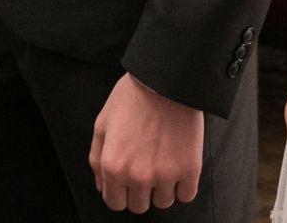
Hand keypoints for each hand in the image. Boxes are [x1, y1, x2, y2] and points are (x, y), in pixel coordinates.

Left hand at [87, 74, 202, 213]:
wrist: (166, 81)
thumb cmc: (132, 99)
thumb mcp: (102, 124)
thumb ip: (97, 159)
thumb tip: (102, 186)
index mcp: (113, 166)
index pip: (115, 203)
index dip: (120, 191)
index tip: (127, 180)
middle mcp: (137, 176)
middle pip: (139, 206)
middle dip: (140, 191)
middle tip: (146, 167)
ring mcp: (164, 175)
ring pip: (163, 202)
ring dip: (162, 188)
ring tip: (162, 161)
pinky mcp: (189, 169)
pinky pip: (186, 195)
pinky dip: (183, 185)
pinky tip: (178, 165)